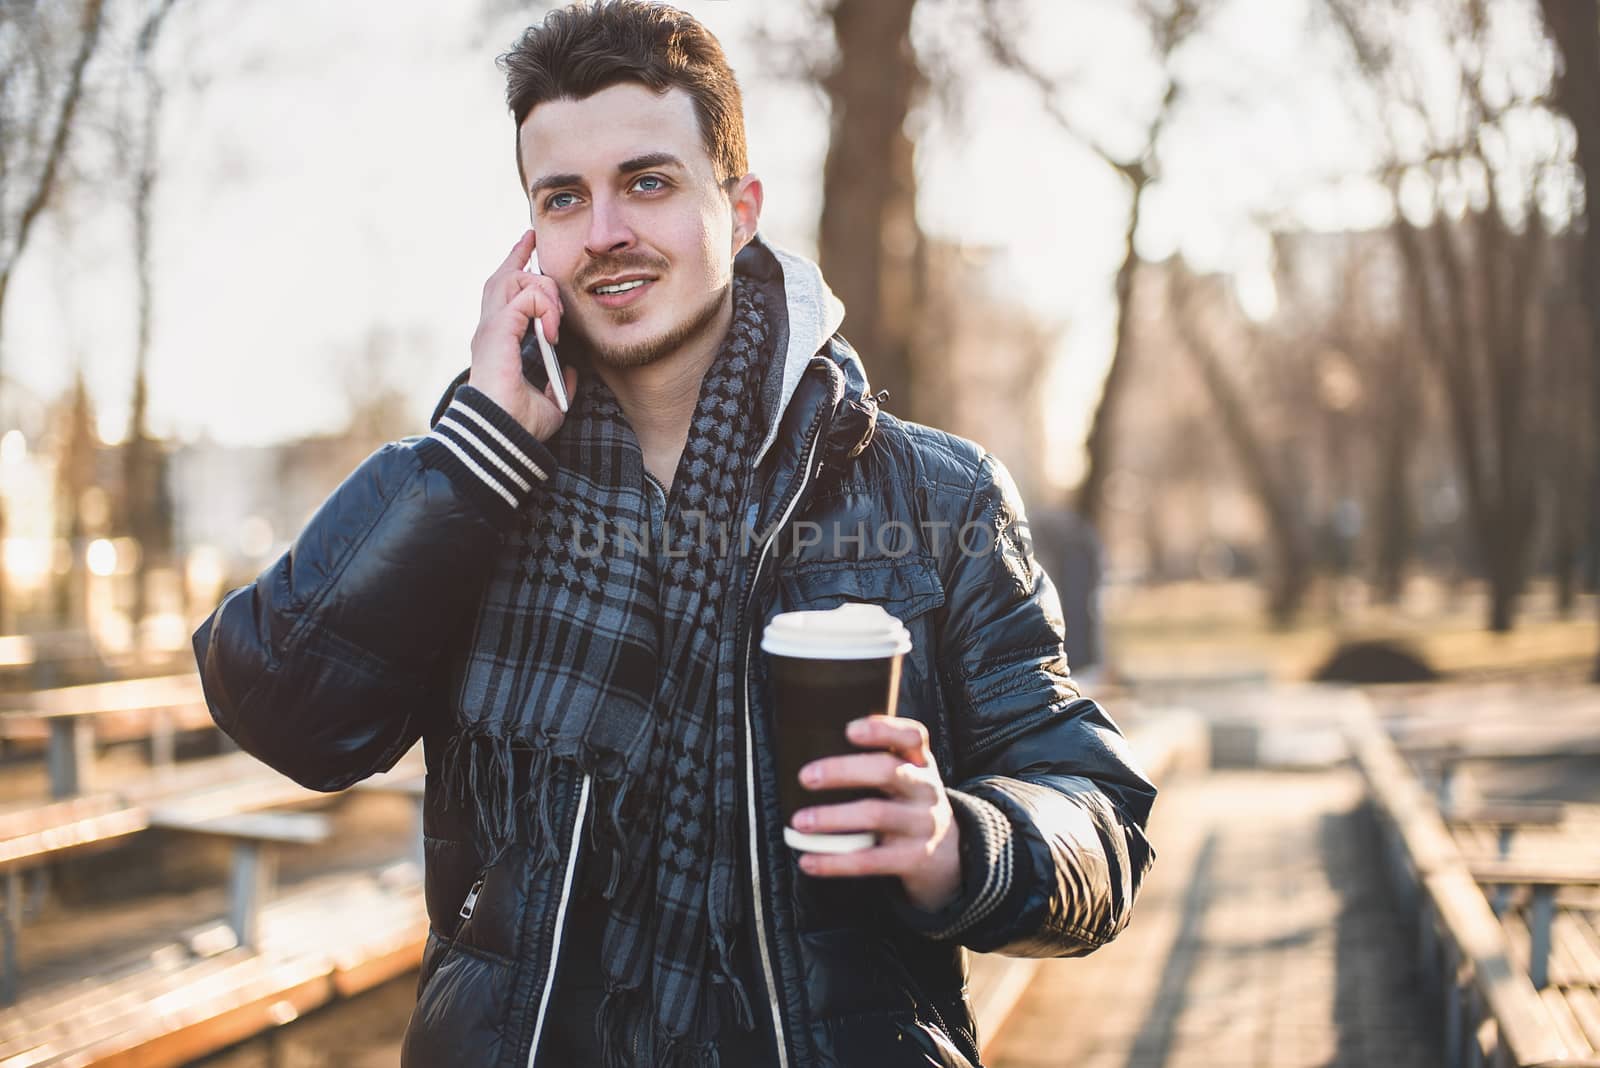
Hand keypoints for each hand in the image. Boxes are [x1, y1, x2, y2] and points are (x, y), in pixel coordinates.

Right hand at [468, 229, 577, 440]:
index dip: (515, 268)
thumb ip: (559, 381)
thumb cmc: (519, 425)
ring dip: (543, 292)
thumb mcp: (549, 400)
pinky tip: (553, 332)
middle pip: (502, 277)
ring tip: (556, 323)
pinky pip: (526, 298)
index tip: (527, 248)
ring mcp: (491, 328)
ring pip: (514, 280)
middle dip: (518, 254)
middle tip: (532, 237)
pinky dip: (545, 308)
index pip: (503, 295)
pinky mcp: (497, 331)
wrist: (504, 438)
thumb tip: (572, 369)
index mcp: (498, 342)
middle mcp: (490, 330)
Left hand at [793, 715, 961, 911]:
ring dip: (833, 818)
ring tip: (800, 821)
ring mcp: (922, 824)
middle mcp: (925, 789)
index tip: (849, 730)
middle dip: (842, 771)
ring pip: (876, 815)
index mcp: (920, 762)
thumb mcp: (908, 775)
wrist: (950, 854)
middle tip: (806, 776)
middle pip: (887, 771)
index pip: (912, 736)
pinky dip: (835, 862)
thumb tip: (812, 747)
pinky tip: (808, 861)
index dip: (883, 730)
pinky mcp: (914, 859)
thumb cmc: (909, 803)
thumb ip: (878, 758)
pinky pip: (871, 860)